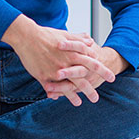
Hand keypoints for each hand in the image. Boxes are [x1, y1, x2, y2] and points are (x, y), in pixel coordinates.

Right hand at [1, 16, 115, 106]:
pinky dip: (58, 94)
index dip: (102, 70)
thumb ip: (78, 39)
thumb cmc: (46, 35)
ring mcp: (56, 70)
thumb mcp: (65, 35)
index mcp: (74, 53)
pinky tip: (59, 99)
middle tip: (96, 98)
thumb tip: (90, 40)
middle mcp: (67, 63)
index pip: (93, 63)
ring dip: (76, 96)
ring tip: (80, 103)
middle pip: (83, 78)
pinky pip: (53, 88)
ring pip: (69, 86)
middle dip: (91, 89)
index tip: (111, 77)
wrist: (27, 37)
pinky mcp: (44, 76)